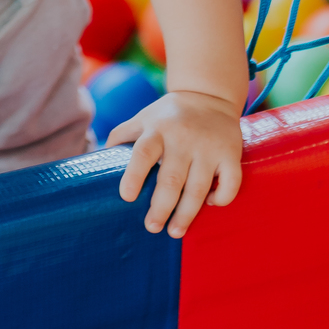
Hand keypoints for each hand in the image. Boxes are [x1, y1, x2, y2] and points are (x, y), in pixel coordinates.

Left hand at [107, 89, 242, 236]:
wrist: (209, 96)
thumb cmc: (169, 115)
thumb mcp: (143, 117)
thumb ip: (121, 135)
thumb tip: (98, 159)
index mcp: (157, 129)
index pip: (143, 153)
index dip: (134, 175)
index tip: (127, 197)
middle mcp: (183, 138)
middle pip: (171, 179)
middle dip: (161, 207)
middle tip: (151, 227)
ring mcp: (208, 146)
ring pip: (198, 187)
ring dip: (186, 213)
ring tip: (175, 232)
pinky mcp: (230, 153)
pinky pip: (230, 182)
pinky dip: (222, 198)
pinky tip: (210, 204)